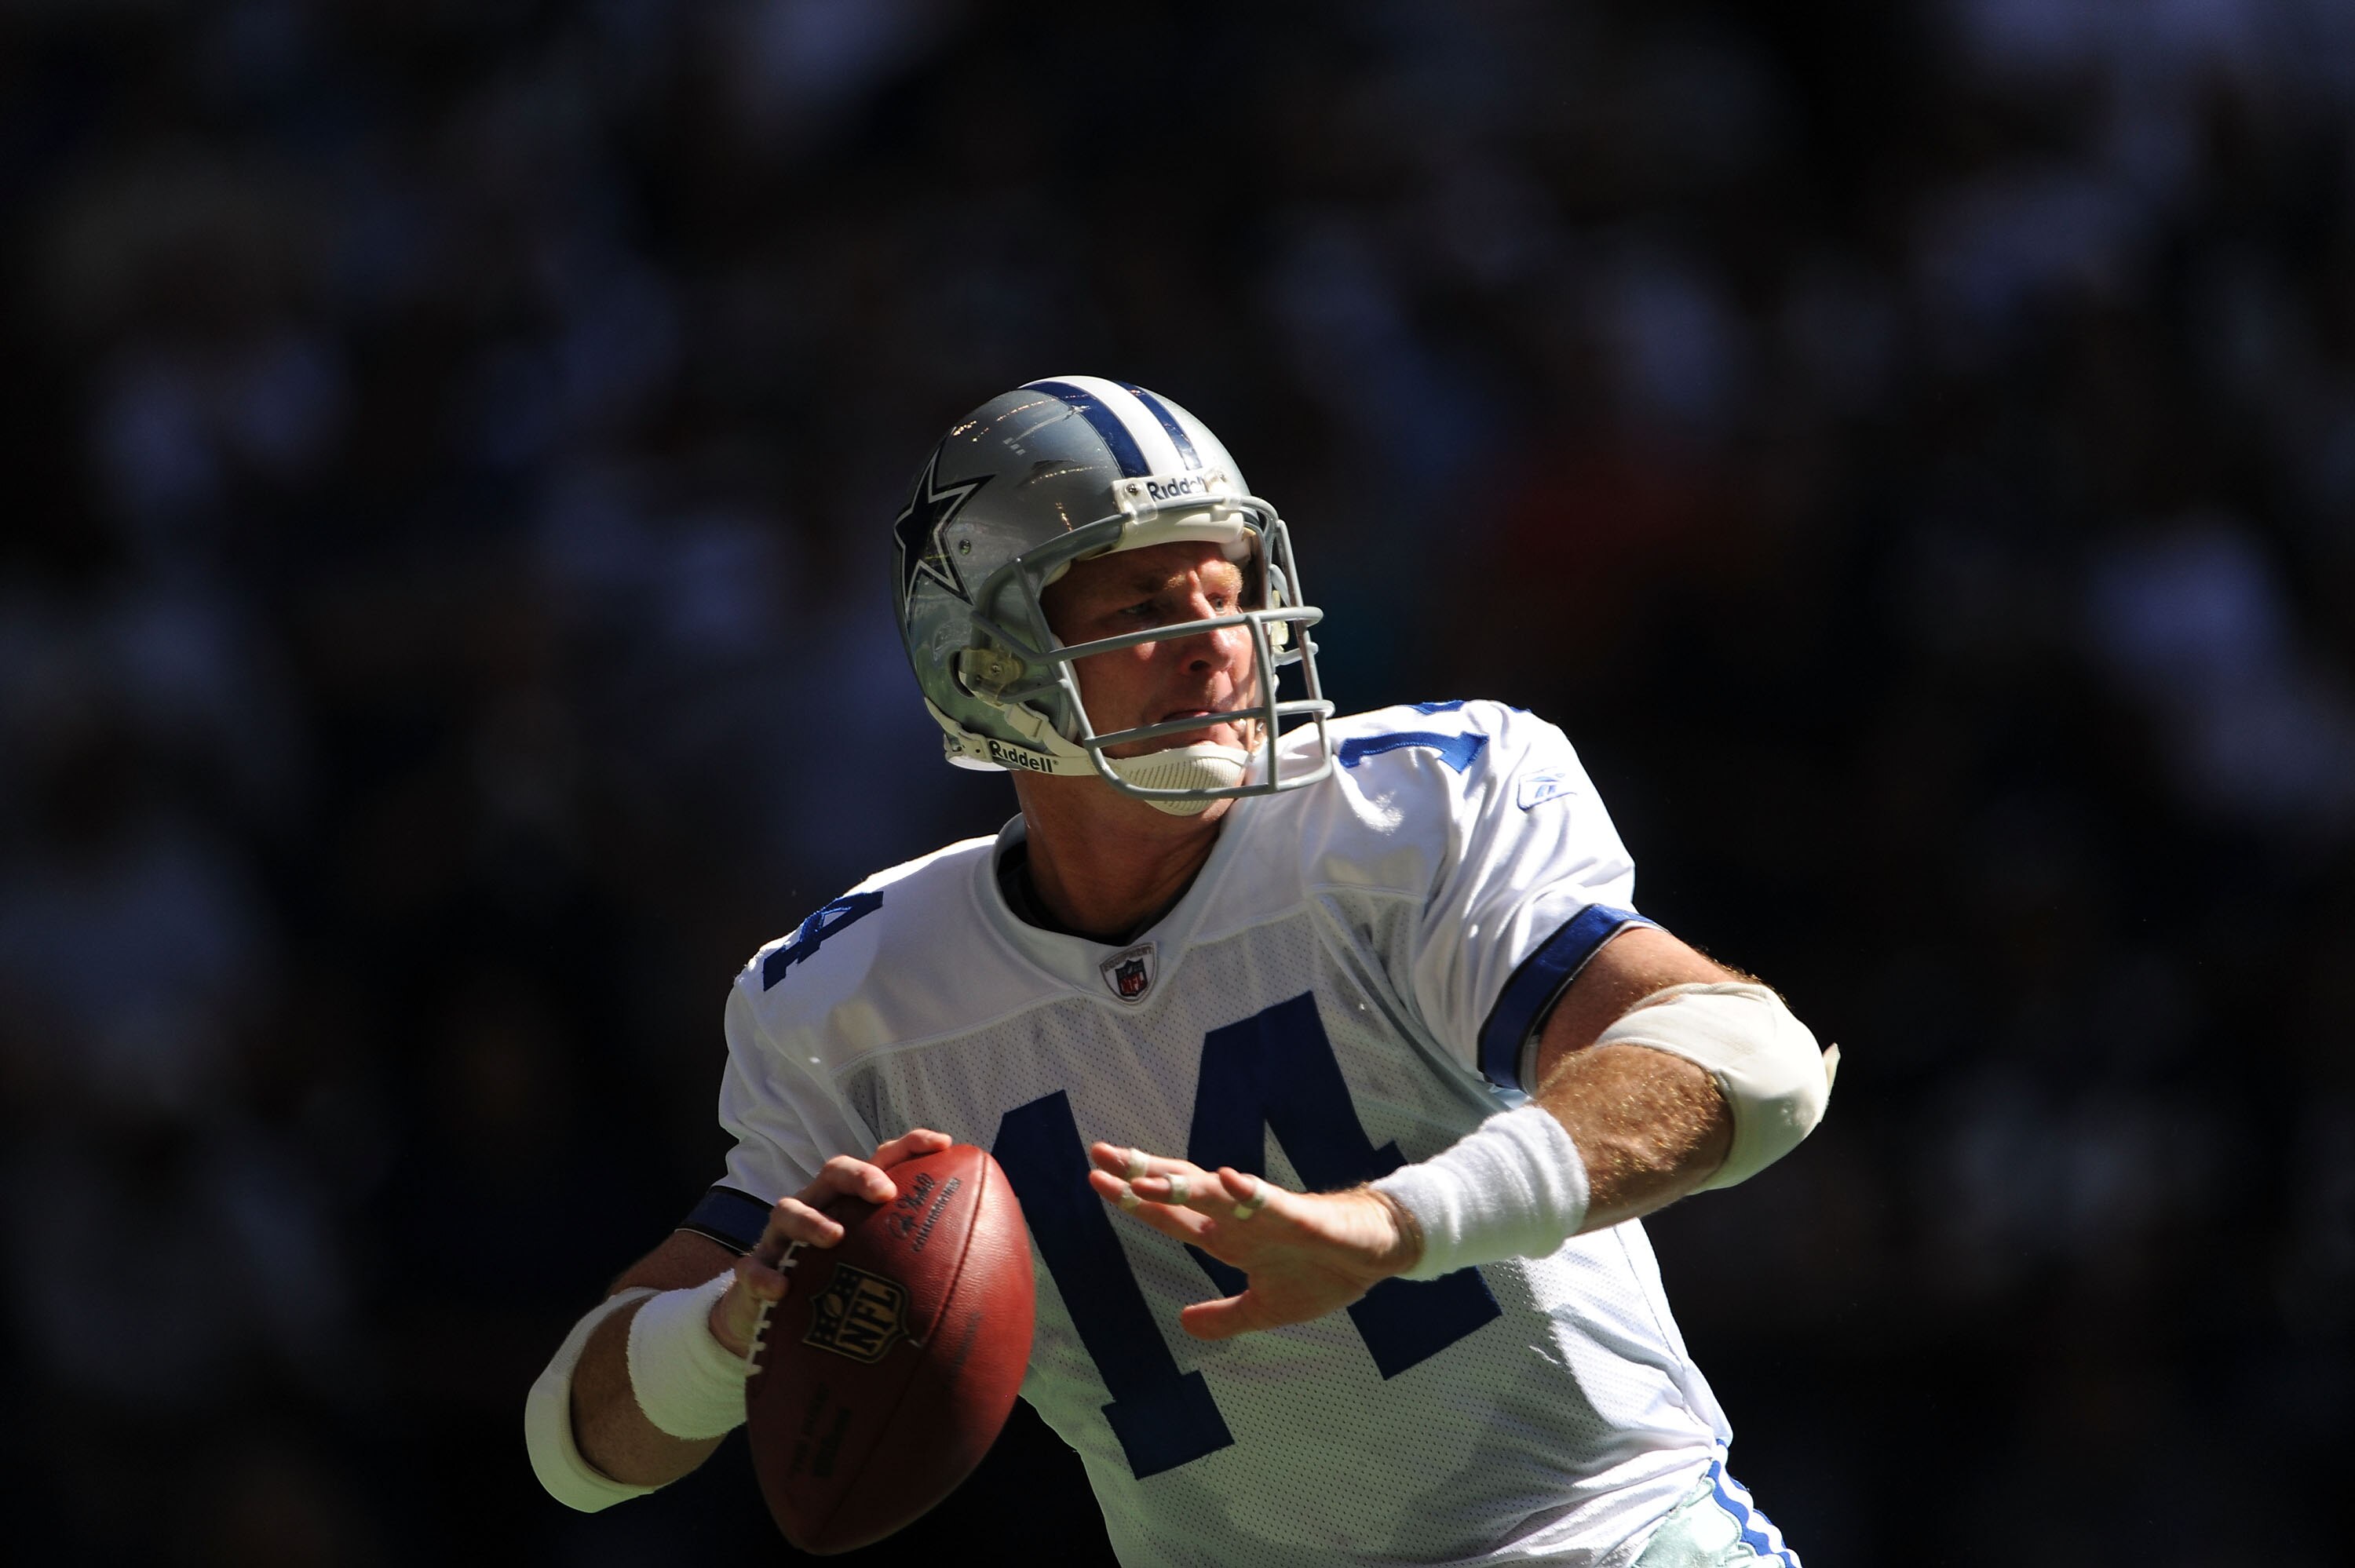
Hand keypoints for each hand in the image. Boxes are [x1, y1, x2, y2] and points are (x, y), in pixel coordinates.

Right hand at [708, 1128, 953, 1355]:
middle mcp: (817, 1207)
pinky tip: (782, 1289)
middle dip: (860, 1174)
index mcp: (851, 1202)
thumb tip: (991, 1274)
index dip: (909, 1146)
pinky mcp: (756, 1270)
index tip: (943, 1144)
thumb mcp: (879, 1268)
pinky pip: (754, 1267)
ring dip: (811, 1220)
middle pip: (834, 1172)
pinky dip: (765, 1274)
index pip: (881, 1162)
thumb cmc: (839, 1284)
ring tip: (834, 1237)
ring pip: (788, 1210)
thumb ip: (921, 1262)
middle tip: (885, 1193)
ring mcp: (782, 1238)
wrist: (775, 1323)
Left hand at [1086, 1142, 1420, 1339]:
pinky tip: (1225, 1179)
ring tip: (1143, 1176)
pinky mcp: (1301, 1216)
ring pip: (1216, 1193)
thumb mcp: (1265, 1308)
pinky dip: (1247, 1190)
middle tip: (1098, 1152)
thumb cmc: (1322, 1272)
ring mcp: (1267, 1213)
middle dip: (1141, 1173)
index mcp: (1228, 1237)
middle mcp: (1239, 1218)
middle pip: (1181, 1191)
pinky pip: (1270, 1201)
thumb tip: (1184, 1323)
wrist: (1376, 1257)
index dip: (1134, 1201)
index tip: (1097, 1180)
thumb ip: (1225, 1317)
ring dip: (1180, 1185)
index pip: (1171, 1217)